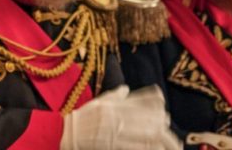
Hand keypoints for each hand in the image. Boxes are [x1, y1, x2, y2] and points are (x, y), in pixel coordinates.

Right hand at [61, 85, 180, 149]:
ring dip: (156, 137)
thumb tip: (126, 88)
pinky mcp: (109, 144)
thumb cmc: (81, 119)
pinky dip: (145, 147)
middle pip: (143, 117)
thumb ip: (114, 96)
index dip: (152, 104)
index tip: (162, 108)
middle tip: (167, 124)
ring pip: (141, 133)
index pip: (136, 101)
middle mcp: (112, 115)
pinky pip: (132, 146)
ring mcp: (111, 131)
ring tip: (167, 140)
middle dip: (158, 122)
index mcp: (110, 104)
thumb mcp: (97, 103)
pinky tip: (154, 147)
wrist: (64, 133)